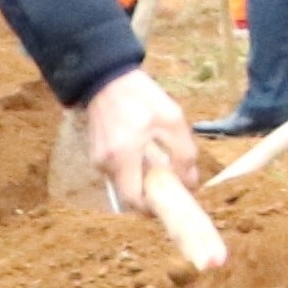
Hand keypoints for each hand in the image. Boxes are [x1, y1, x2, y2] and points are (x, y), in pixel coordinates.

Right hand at [75, 67, 199, 208]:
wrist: (108, 78)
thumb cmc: (142, 98)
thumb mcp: (172, 122)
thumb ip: (184, 155)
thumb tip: (190, 183)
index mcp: (122, 157)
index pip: (133, 200)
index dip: (152, 209)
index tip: (170, 203)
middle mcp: (105, 162)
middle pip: (129, 193)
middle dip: (150, 194)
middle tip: (170, 183)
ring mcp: (97, 158)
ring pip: (124, 182)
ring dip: (142, 178)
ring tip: (159, 160)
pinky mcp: (97, 152)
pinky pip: (118, 169)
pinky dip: (133, 168)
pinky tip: (144, 150)